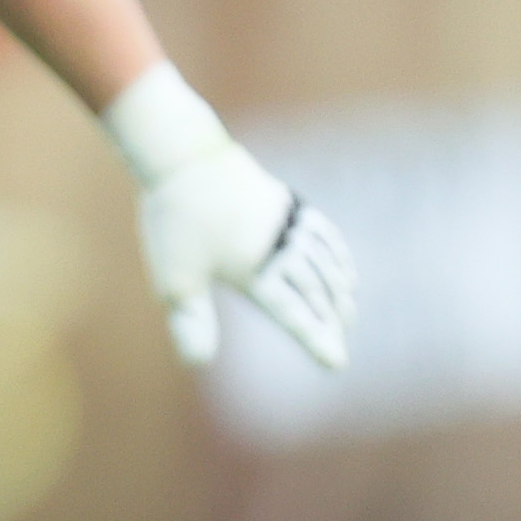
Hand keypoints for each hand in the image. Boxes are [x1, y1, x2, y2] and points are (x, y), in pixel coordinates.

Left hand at [131, 137, 353, 370]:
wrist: (183, 157)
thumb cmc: (174, 223)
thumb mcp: (174, 281)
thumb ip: (191, 323)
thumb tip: (199, 364)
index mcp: (254, 271)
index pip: (293, 316)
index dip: (315, 340)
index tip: (336, 363)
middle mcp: (278, 248)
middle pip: (314, 291)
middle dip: (330, 319)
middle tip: (340, 341)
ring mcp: (286, 222)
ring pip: (323, 263)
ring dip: (337, 290)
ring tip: (347, 312)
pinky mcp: (284, 201)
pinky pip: (322, 234)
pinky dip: (336, 256)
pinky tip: (340, 266)